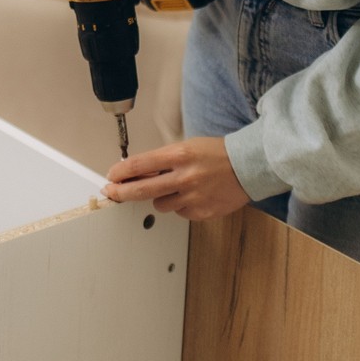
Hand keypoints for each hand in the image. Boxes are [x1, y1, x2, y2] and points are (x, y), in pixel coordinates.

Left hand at [102, 137, 250, 220]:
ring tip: (175, 187)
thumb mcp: (187, 147)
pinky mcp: (202, 212)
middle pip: (142, 190)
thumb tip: (137, 172)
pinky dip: (180, 205)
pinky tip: (192, 195)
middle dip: (122, 192)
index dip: (121, 172)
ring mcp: (194, 196)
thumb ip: (162, 160)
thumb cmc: (217, 154)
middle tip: (112, 192)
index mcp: (180, 155)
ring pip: (160, 204)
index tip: (112, 176)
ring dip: (160, 197)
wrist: (247, 166)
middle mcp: (185, 176)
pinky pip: (179, 212)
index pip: (141, 165)